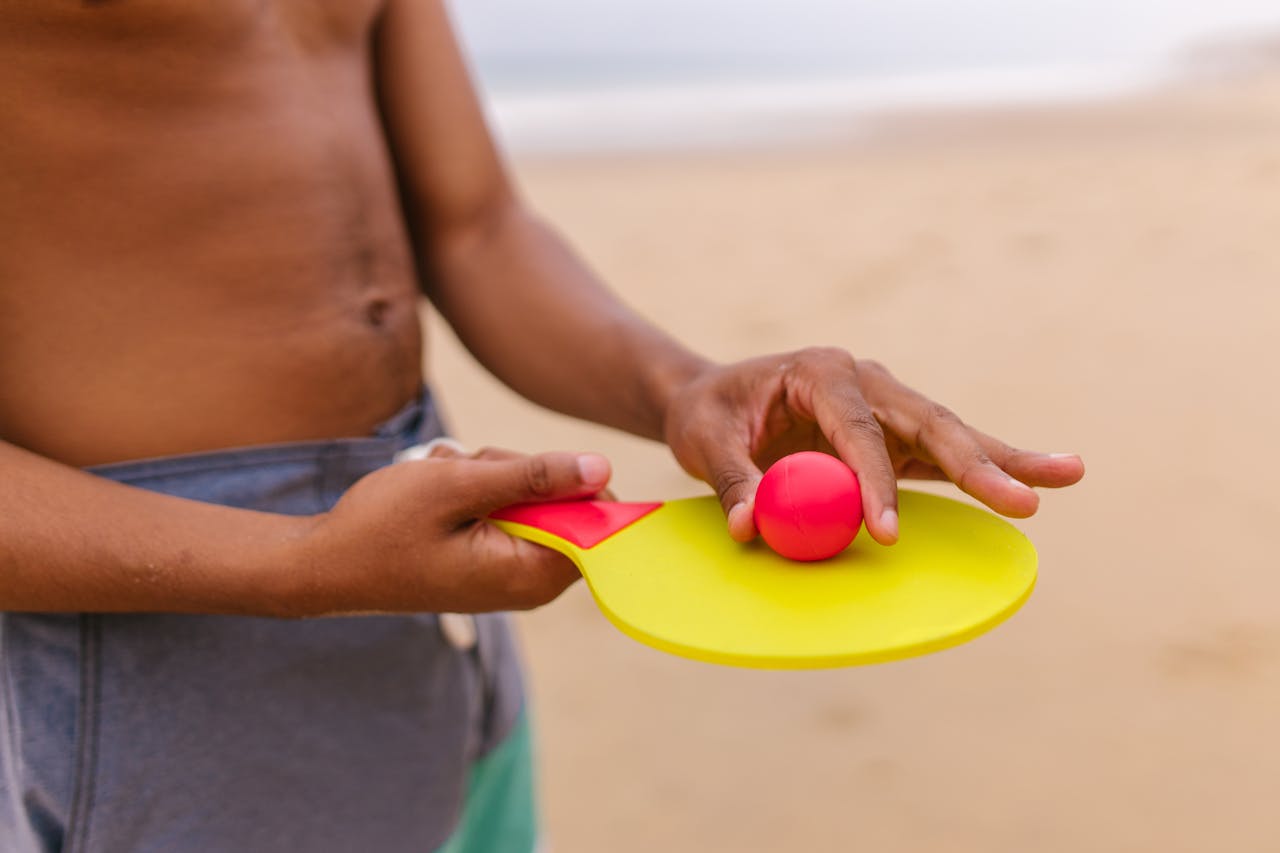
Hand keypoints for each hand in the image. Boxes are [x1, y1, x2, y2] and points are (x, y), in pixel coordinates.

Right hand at [282, 444, 611, 615]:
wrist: (324, 563)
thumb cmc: (383, 527)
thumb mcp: (460, 486)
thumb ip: (534, 476)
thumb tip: (603, 466)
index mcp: (530, 576)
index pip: (598, 527)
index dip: (574, 486)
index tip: (527, 472)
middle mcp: (529, 583)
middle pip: (565, 505)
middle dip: (521, 474)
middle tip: (467, 475)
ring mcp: (508, 571)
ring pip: (532, 499)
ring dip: (491, 476)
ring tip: (445, 484)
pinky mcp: (489, 558)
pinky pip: (506, 509)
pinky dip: (477, 490)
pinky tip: (439, 494)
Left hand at [663, 348, 1084, 545]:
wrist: (712, 397)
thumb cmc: (708, 413)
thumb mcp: (706, 441)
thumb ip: (733, 482)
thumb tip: (752, 529)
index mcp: (820, 370)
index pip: (857, 429)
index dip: (875, 481)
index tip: (886, 532)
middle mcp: (863, 380)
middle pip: (927, 422)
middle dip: (977, 462)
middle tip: (1023, 499)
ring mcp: (885, 405)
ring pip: (949, 434)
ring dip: (1004, 460)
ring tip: (1068, 475)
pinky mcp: (893, 434)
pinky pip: (942, 455)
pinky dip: (986, 469)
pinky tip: (1035, 483)